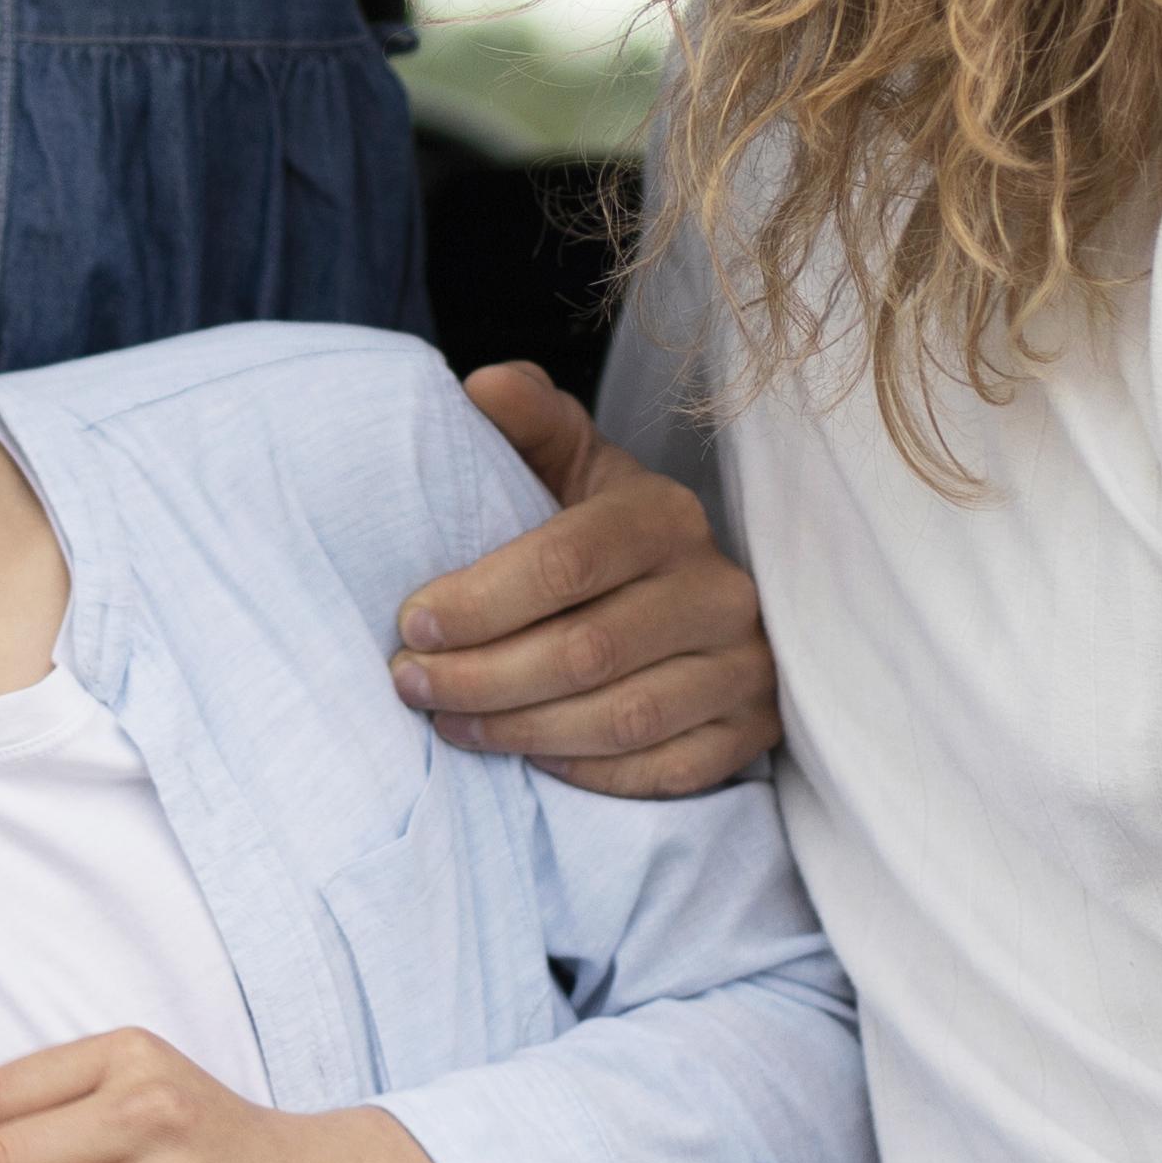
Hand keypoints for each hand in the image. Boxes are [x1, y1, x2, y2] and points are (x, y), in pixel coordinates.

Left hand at [393, 367, 777, 798]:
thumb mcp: (566, 462)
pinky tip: (527, 760)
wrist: (683, 594)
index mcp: (666, 515)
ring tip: (448, 724)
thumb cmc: (597, 530)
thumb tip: (482, 387)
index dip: (480, 601)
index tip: (411, 624)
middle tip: (410, 685)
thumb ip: (526, 420)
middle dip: (482, 676)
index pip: (567, 563)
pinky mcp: (751, 731)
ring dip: (519, 732)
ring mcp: (744, 666)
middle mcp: (720, 590)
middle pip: (588, 651)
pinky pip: (663, 772)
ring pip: (622, 720)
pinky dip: (586, 775)